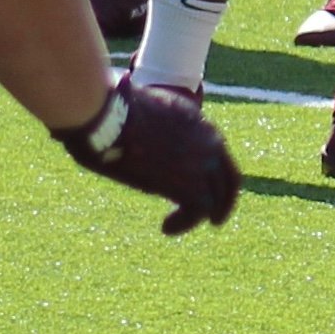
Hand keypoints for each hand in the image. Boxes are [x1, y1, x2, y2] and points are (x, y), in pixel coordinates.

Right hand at [53, 73, 240, 234]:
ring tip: (177, 225)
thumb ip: (140, 116)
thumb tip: (116, 105)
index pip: (214, 146)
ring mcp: (203, 163)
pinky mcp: (191, 186)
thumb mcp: (134, 105)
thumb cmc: (107, 108)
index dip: (209, 168)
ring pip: (215, 197)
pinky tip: (166, 228)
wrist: (109, 118)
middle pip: (227, 174)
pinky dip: (184, 223)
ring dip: (200, 215)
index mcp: (193, 117)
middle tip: (215, 216)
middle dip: (224, 197)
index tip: (198, 180)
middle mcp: (207, 139)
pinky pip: (198, 212)